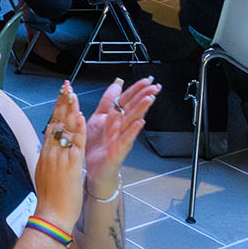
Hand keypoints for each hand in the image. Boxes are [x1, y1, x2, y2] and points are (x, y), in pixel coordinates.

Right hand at [34, 83, 87, 227]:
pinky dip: (79, 129)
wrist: (51, 215)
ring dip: (70, 110)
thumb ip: (48, 159)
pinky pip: (76, 143)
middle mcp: (51, 152)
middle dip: (62, 102)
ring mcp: (61, 157)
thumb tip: (49, 150)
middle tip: (66, 86)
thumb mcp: (44, 174)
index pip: (51, 125)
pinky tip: (81, 116)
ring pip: (66, 129)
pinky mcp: (72, 165)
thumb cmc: (49, 199)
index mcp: (45, 154)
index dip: (56, 109)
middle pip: (56, 122)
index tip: (61, 96)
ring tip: (73, 93)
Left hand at [82, 78, 158, 199]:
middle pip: (133, 107)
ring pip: (132, 120)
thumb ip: (108, 100)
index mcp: (115, 117)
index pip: (128, 99)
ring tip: (149, 98)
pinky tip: (140, 122)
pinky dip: (133, 130)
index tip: (147, 80)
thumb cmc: (97, 144)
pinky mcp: (119, 149)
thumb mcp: (99, 116)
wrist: (92, 168)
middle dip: (144, 96)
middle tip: (154, 86)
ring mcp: (121, 137)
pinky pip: (127, 138)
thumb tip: (118, 82)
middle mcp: (121, 126)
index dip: (137, 89)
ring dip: (141, 109)